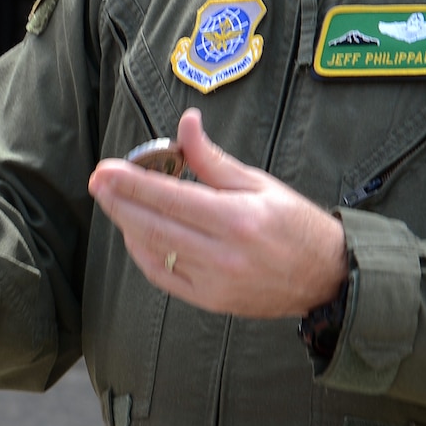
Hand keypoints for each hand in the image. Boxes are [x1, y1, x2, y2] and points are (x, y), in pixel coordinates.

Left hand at [87, 108, 346, 318]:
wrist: (327, 277)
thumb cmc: (296, 224)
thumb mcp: (259, 183)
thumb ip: (212, 159)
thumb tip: (185, 124)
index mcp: (237, 220)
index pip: (170, 199)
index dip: (132, 183)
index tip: (106, 169)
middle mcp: (223, 255)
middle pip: (154, 226)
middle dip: (119, 202)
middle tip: (98, 182)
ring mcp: (216, 283)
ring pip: (154, 252)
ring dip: (128, 225)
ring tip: (114, 202)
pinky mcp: (212, 301)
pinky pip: (164, 277)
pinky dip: (144, 254)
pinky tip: (136, 233)